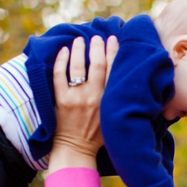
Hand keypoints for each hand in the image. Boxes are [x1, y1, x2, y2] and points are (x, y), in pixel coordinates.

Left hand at [48, 34, 118, 173]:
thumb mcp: (114, 117)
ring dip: (79, 50)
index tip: (113, 39)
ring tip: (80, 40)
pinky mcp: (61, 100)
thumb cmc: (98, 135)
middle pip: (97, 64)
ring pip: (78, 66)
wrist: (76, 149)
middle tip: (97, 37)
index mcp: (109, 100)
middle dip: (97, 47)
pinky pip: (59, 75)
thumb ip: (118, 99)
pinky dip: (61, 60)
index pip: (113, 70)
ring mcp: (76, 97)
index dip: (114, 52)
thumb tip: (126, 79)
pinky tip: (64, 51)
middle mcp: (94, 97)